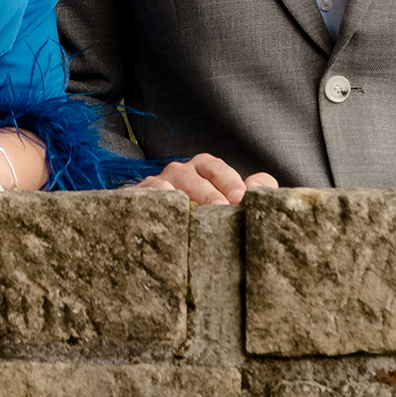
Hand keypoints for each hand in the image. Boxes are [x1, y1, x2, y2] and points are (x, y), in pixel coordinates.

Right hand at [139, 155, 275, 205]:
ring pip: (167, 186)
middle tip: (222, 208)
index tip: (240, 196)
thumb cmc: (206, 212)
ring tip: (195, 214)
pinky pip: (144, 197)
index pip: (216, 168)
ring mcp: (157, 184)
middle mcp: (179, 172)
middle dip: (208, 192)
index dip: (229, 181)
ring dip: (181, 198)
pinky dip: (154, 202)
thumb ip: (257, 187)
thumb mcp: (235, 197)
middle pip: (192, 176)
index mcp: (203, 168)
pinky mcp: (138, 198)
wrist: (163, 228)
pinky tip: (165, 214)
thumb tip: (258, 185)